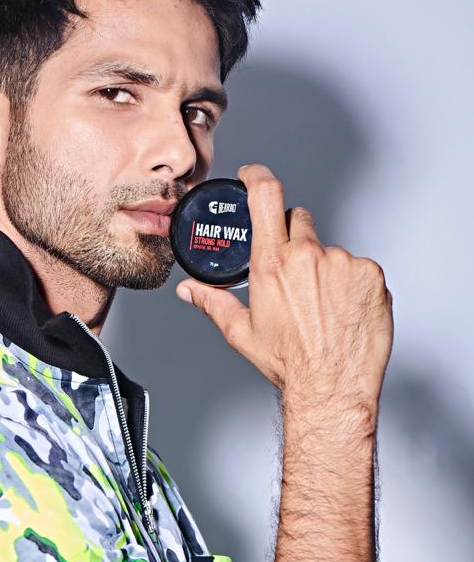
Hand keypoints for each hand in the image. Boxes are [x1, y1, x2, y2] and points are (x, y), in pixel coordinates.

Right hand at [176, 164, 393, 410]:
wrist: (332, 386)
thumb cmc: (289, 363)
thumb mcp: (242, 332)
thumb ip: (213, 302)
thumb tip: (190, 291)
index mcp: (272, 265)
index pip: (266, 196)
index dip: (258, 176)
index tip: (254, 174)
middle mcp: (307, 256)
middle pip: (299, 220)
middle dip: (294, 237)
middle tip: (294, 273)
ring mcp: (343, 263)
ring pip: (330, 249)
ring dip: (324, 267)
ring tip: (322, 305)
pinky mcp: (371, 275)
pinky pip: (358, 267)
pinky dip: (352, 282)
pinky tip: (344, 309)